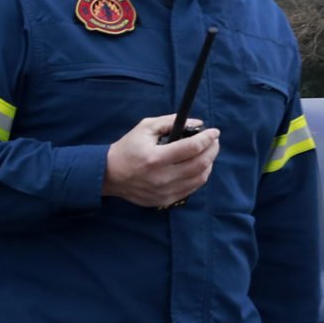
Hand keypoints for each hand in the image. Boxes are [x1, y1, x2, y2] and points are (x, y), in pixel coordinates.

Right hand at [104, 115, 219, 207]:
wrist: (109, 175)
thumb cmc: (127, 148)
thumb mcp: (144, 128)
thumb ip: (170, 122)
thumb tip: (197, 123)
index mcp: (155, 158)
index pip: (192, 147)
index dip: (208, 138)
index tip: (214, 132)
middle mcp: (162, 177)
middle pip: (200, 164)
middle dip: (213, 150)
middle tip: (214, 142)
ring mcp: (165, 191)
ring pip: (200, 178)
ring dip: (209, 164)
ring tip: (207, 154)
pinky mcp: (165, 200)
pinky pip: (191, 189)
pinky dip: (199, 176)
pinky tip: (197, 168)